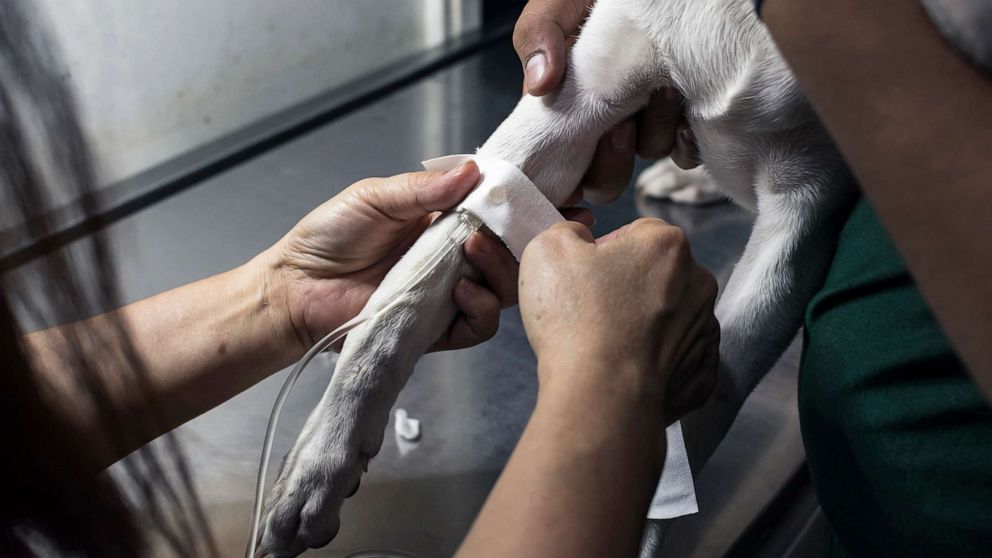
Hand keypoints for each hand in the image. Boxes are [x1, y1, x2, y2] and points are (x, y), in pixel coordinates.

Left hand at [264, 162, 518, 353]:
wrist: (298, 286)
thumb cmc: (329, 236)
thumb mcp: (375, 198)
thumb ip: (423, 188)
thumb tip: (473, 171)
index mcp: (440, 222)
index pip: (490, 216)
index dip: (507, 209)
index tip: (508, 200)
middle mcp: (451, 258)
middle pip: (504, 255)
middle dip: (506, 243)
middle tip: (484, 233)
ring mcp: (447, 294)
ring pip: (500, 290)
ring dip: (498, 272)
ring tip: (473, 255)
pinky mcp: (438, 329)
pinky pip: (479, 327)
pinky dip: (481, 309)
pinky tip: (460, 292)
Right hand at [513, 0, 700, 203]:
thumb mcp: (557, 3)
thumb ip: (538, 35)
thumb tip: (538, 85)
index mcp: (566, 104)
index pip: (558, 165)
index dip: (565, 176)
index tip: (580, 151)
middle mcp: (604, 117)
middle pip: (602, 179)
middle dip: (612, 158)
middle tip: (621, 123)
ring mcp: (644, 117)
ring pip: (646, 156)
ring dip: (655, 132)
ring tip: (661, 91)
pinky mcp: (683, 113)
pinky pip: (684, 150)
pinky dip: (686, 140)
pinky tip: (688, 116)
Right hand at [519, 219, 719, 422]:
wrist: (600, 397)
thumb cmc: (575, 321)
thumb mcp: (547, 249)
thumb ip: (567, 231)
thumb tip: (578, 239)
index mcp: (667, 245)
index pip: (634, 233)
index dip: (602, 254)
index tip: (582, 280)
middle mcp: (698, 283)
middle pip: (655, 276)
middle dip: (626, 289)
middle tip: (590, 313)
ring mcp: (705, 331)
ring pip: (668, 318)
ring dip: (642, 326)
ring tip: (605, 347)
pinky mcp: (701, 374)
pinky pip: (677, 360)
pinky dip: (653, 364)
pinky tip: (624, 370)